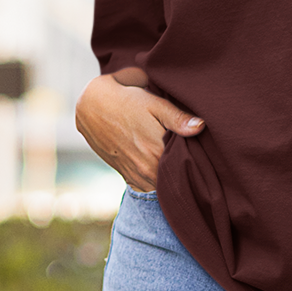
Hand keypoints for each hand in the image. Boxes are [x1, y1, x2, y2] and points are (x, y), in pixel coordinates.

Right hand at [75, 72, 202, 190]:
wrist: (90, 106)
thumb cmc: (125, 100)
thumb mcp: (153, 103)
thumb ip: (177, 117)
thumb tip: (201, 127)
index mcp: (157, 151)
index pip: (187, 165)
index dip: (196, 160)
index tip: (202, 154)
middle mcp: (147, 169)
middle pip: (176, 180)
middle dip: (185, 172)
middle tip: (193, 160)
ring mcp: (136, 176)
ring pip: (162, 187)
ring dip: (170, 180)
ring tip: (177, 165)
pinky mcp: (127, 177)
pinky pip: (148, 190)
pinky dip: (156, 184)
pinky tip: (161, 171)